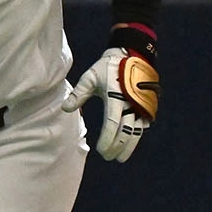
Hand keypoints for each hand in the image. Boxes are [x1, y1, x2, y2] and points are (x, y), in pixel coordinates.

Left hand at [61, 47, 159, 161]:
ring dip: (129, 145)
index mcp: (116, 96)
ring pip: (137, 130)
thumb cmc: (106, 68)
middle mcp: (131, 102)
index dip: (107, 139)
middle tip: (108, 157)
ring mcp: (141, 104)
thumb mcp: (89, 77)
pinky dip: (136, 136)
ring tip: (120, 157)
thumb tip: (65, 109)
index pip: (112, 123)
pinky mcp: (147, 105)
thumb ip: (78, 94)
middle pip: (126, 130)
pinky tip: (129, 145)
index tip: (101, 151)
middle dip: (117, 146)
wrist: (130, 54)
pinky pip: (142, 124)